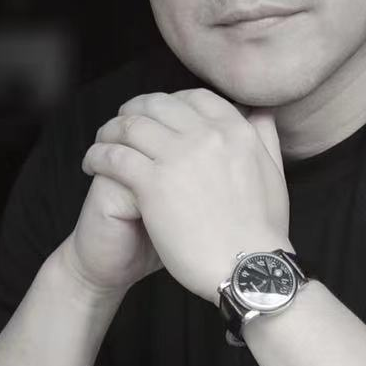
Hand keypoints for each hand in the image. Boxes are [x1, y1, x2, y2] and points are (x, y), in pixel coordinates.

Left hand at [81, 88, 290, 300]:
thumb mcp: (273, 173)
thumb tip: (258, 112)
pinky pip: (114, 156)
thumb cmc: (261, 230)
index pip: (194, 97)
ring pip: (130, 126)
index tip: (156, 115)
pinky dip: (97, 156)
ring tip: (101, 144)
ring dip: (110, 131)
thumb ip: (264, 136)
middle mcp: (207, 135)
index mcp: (236, 130)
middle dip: (134, 111)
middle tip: (121, 126)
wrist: (249, 268)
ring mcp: (178, 157)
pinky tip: (92, 165)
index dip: (169, 102)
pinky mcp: (153, 184)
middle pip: (157, 105)